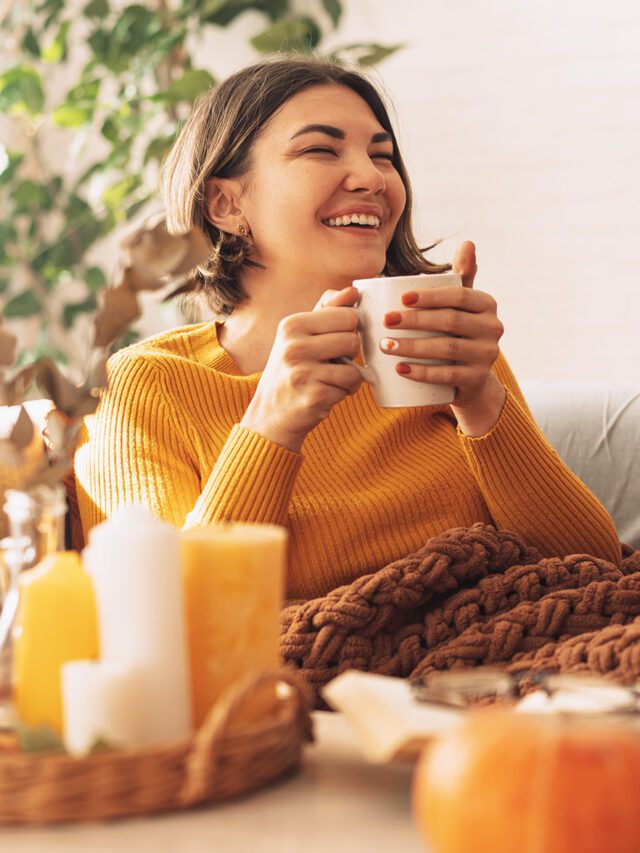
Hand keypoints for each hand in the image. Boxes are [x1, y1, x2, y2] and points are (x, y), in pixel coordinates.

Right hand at [240, 287, 362, 452]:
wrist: (271, 414)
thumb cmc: (291, 370)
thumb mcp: (300, 335)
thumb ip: (327, 310)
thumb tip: (353, 290)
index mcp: (292, 324)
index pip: (347, 315)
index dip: (347, 331)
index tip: (332, 342)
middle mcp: (294, 346)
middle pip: (353, 339)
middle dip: (348, 355)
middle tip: (329, 364)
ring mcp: (303, 372)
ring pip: (354, 367)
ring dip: (348, 377)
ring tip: (327, 380)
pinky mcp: (314, 396)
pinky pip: (350, 388)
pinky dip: (344, 393)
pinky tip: (325, 394)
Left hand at [380, 241, 504, 413]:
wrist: (470, 380)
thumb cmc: (457, 333)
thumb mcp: (461, 305)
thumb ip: (461, 277)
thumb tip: (468, 242)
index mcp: (487, 304)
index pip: (458, 295)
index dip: (430, 296)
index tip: (400, 298)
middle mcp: (493, 328)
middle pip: (449, 321)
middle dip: (414, 320)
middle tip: (385, 321)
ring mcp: (487, 355)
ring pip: (447, 348)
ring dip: (413, 347)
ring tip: (385, 346)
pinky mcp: (477, 379)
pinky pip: (448, 375)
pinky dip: (422, 372)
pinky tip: (400, 369)